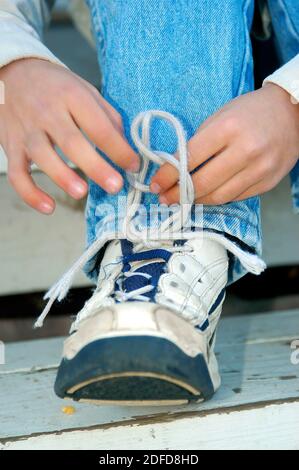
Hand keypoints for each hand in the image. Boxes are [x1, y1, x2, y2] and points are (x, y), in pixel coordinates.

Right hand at [0, 59, 138, 213]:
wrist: (11, 73)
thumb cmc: (55, 86)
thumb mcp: (85, 90)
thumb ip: (107, 117)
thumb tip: (126, 147)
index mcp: (71, 97)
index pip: (98, 126)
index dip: (118, 148)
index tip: (134, 165)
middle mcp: (47, 113)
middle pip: (72, 142)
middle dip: (95, 167)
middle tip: (115, 186)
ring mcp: (27, 131)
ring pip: (42, 156)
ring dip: (62, 176)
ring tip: (81, 192)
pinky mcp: (11, 147)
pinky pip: (17, 174)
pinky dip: (30, 193)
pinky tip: (49, 208)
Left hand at [151, 83, 298, 204]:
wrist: (293, 113)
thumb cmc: (250, 111)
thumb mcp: (221, 115)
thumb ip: (199, 141)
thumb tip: (174, 168)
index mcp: (228, 129)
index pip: (189, 159)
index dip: (167, 175)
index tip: (155, 184)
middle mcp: (245, 151)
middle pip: (202, 183)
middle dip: (177, 194)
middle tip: (163, 198)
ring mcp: (259, 170)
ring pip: (218, 196)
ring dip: (195, 201)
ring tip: (181, 200)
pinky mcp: (267, 183)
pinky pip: (235, 197)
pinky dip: (216, 199)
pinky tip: (204, 196)